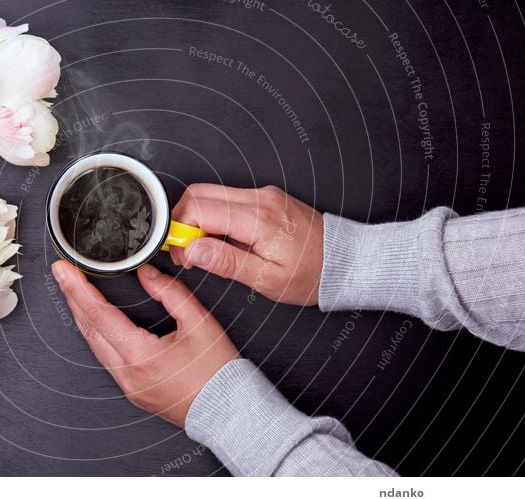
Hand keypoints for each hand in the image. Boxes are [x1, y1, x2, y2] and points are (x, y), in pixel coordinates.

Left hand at [51, 260, 238, 427]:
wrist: (229, 411)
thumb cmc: (218, 372)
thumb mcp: (199, 322)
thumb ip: (169, 293)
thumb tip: (146, 274)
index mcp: (141, 356)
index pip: (98, 314)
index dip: (77, 289)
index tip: (63, 270)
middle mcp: (127, 374)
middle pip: (89, 329)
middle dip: (73, 298)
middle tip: (64, 274)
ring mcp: (128, 385)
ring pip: (94, 345)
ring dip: (83, 316)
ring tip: (76, 291)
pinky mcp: (133, 390)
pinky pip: (106, 357)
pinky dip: (97, 334)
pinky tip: (97, 320)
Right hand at [169, 184, 323, 305]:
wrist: (344, 261)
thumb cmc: (311, 274)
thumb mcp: (266, 279)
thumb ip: (226, 263)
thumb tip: (193, 251)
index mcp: (258, 219)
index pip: (199, 208)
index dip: (180, 231)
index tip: (181, 253)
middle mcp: (259, 199)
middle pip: (199, 194)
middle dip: (183, 221)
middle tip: (188, 251)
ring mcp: (262, 194)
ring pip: (211, 194)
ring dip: (198, 219)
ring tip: (207, 249)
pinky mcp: (265, 197)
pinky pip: (227, 198)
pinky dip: (215, 217)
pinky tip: (224, 240)